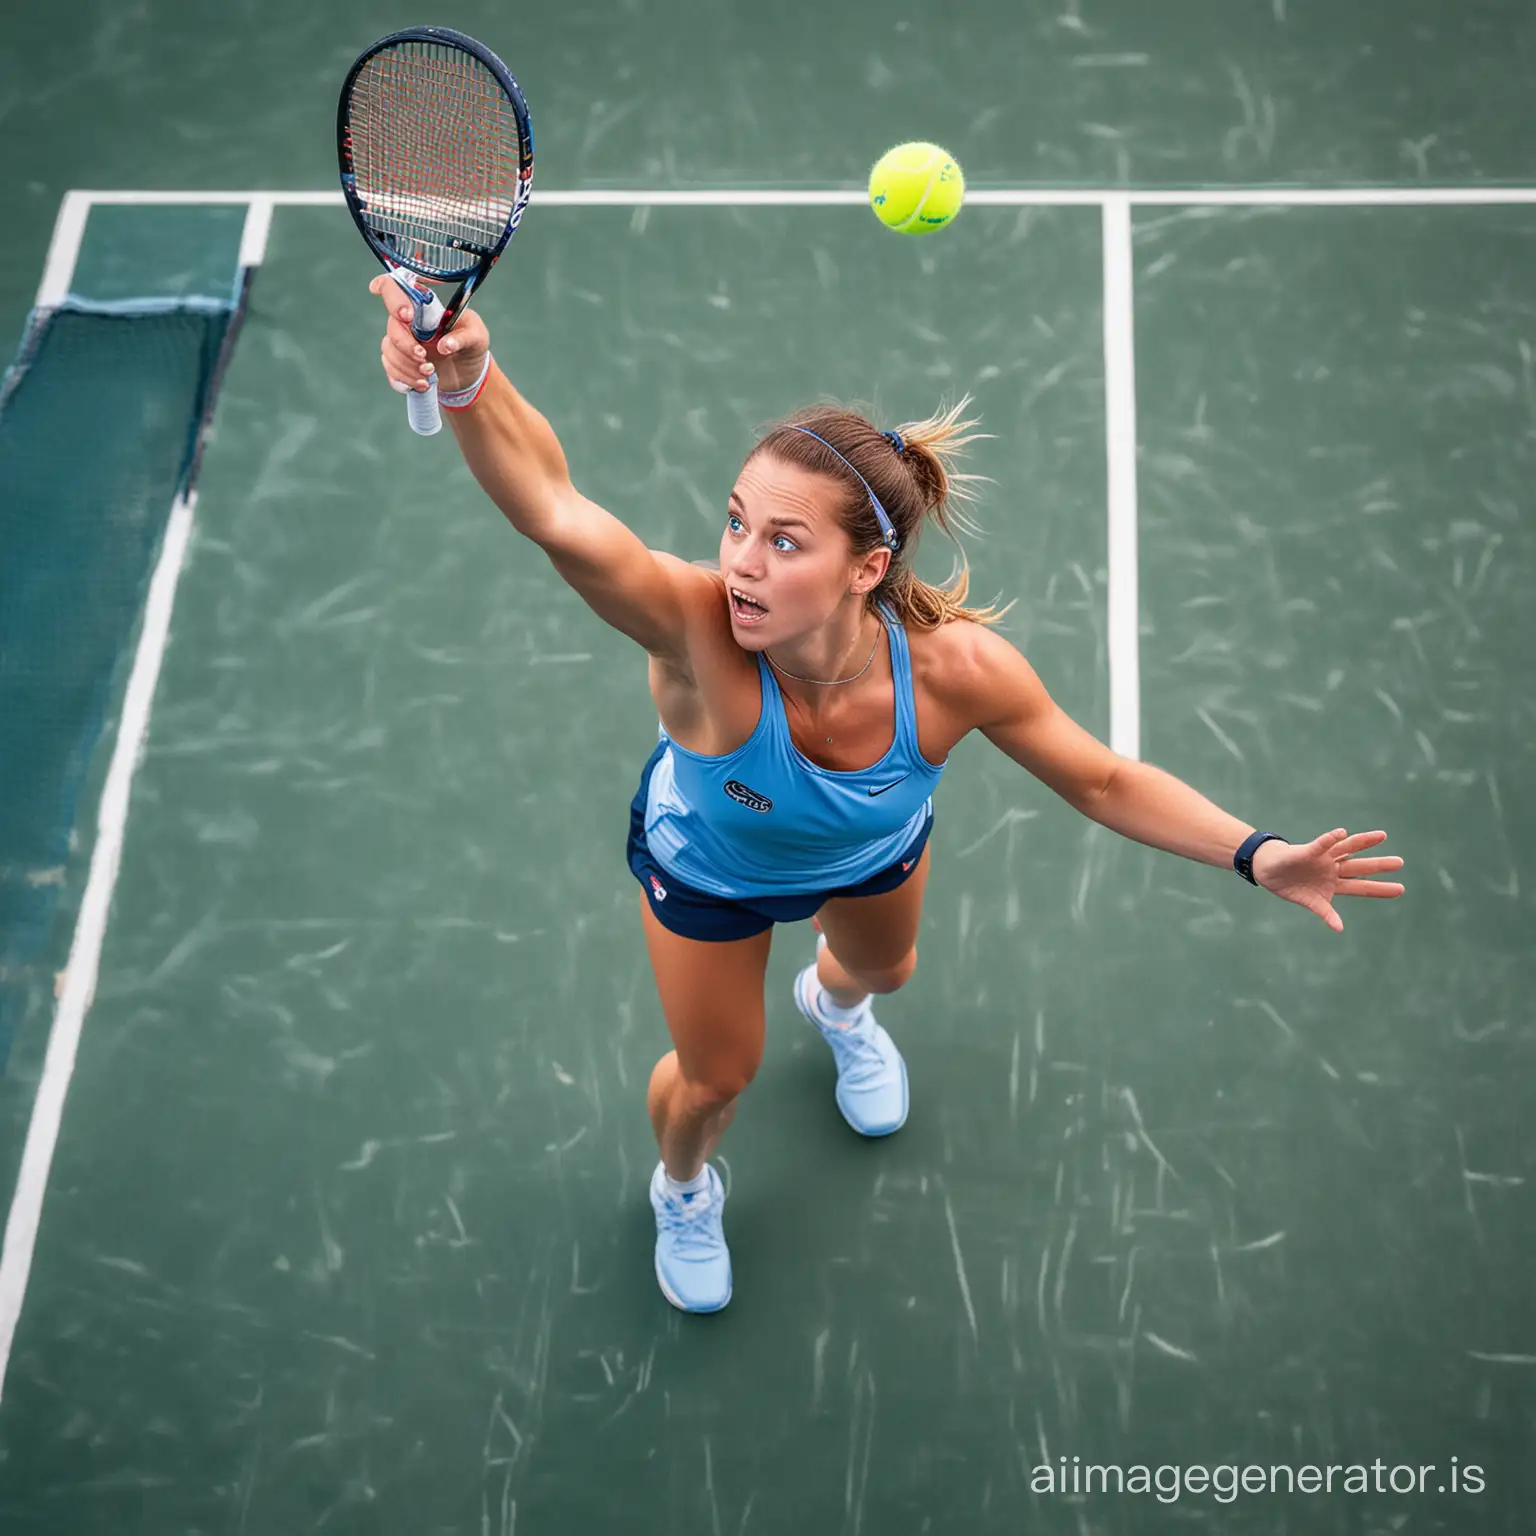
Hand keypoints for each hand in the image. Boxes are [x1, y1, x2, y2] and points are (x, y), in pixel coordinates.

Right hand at [369, 275, 490, 397]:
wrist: (469, 372)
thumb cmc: (472, 344)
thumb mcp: (477, 336)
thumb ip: (463, 337)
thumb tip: (445, 345)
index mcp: (423, 306)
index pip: (395, 288)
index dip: (392, 297)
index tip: (406, 315)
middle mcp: (408, 321)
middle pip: (392, 327)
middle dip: (406, 346)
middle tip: (425, 360)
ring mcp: (402, 341)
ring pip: (389, 350)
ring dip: (407, 367)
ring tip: (430, 376)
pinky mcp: (400, 361)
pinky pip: (390, 369)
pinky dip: (404, 380)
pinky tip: (422, 385)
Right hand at [1251, 829, 1405, 933]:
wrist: (1267, 871)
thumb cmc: (1291, 886)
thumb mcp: (1310, 902)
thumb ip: (1325, 912)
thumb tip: (1339, 928)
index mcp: (1335, 883)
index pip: (1362, 886)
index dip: (1380, 888)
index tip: (1400, 889)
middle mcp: (1334, 868)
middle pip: (1360, 866)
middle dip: (1379, 865)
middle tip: (1400, 863)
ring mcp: (1323, 858)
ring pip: (1347, 849)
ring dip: (1363, 842)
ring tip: (1382, 836)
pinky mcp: (1307, 851)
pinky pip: (1320, 845)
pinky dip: (1330, 839)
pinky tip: (1341, 833)